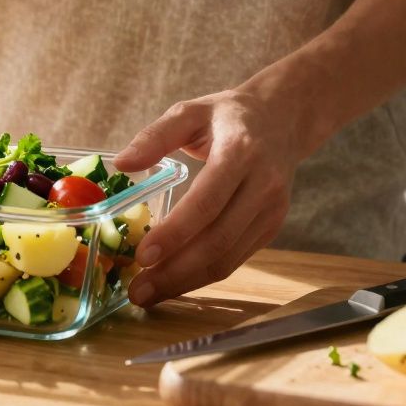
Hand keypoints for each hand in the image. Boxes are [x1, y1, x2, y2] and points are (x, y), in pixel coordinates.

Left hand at [112, 87, 307, 306]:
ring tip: (148, 294)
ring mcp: (271, 210)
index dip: (175, 232)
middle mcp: (262, 185)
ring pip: (228, 258)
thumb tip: (121, 163)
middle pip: (218, 240)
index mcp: (240, 152)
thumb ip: (155, 135)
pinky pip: (235, 258)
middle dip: (175, 271)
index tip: (142, 255)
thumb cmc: (228, 115)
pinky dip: (203, 275)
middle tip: (136, 291)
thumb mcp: (190, 111)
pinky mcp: (271, 227)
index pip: (207, 202)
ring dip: (186, 282)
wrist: (284, 119)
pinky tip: (174, 281)